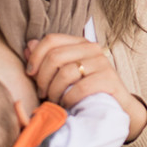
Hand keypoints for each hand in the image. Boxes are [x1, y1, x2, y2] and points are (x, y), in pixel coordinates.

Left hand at [25, 34, 146, 139]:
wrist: (117, 106)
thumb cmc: (87, 90)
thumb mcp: (64, 74)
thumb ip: (46, 60)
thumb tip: (28, 47)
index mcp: (80, 43)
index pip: (51, 40)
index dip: (35, 57)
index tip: (30, 73)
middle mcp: (92, 49)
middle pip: (55, 56)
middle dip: (43, 78)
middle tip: (42, 93)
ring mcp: (102, 63)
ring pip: (66, 73)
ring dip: (54, 91)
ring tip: (54, 100)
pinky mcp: (109, 79)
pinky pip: (80, 87)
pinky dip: (68, 98)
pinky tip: (67, 104)